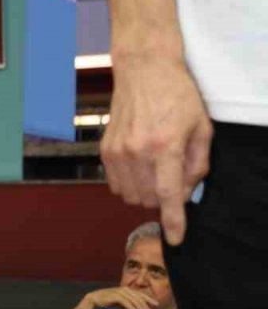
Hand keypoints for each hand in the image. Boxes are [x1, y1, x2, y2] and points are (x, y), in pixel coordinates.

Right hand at [85, 287, 157, 308]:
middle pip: (138, 297)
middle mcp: (125, 289)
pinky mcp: (115, 296)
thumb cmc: (108, 301)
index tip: (156, 304)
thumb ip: (129, 306)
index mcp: (127, 290)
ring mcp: (120, 292)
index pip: (140, 294)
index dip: (149, 299)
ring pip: (133, 300)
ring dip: (140, 307)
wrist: (95, 298)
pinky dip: (131, 307)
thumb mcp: (121, 304)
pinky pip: (125, 302)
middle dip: (145, 305)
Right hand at [100, 57, 211, 244]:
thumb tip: (187, 193)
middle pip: (148, 199)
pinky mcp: (105, 150)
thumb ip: (198, 164)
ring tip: (155, 170)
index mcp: (166, 145)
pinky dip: (129, 184)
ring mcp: (117, 151)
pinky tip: (139, 167)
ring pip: (130, 195)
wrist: (144, 70)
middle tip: (173, 176)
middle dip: (163, 198)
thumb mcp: (202, 127)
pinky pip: (115, 185)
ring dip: (145, 193)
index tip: (176, 238)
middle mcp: (137, 151)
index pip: (168, 195)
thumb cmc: (177, 95)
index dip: (173, 220)